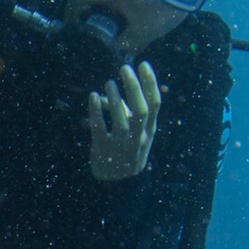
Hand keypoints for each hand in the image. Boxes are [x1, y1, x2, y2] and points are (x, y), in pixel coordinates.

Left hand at [87, 61, 161, 180]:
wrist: (120, 183)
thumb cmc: (128, 149)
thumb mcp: (136, 132)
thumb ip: (126, 111)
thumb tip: (110, 93)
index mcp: (149, 130)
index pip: (154, 104)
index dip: (150, 83)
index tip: (143, 64)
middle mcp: (138, 137)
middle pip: (140, 109)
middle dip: (133, 86)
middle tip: (124, 68)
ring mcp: (122, 145)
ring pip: (121, 120)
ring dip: (115, 98)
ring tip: (109, 82)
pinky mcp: (104, 150)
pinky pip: (100, 128)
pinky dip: (96, 111)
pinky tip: (94, 96)